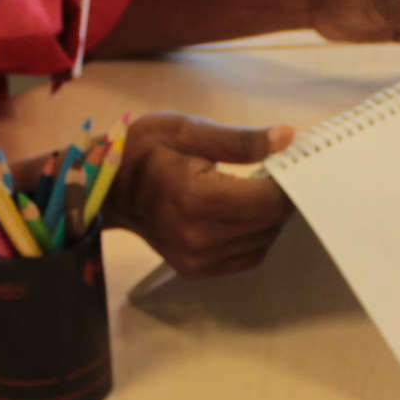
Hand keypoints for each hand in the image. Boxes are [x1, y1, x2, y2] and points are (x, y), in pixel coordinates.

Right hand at [113, 114, 297, 277]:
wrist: (106, 189)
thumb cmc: (143, 151)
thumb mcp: (188, 130)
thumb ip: (240, 139)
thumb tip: (287, 137)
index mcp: (196, 199)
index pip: (267, 200)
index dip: (289, 183)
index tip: (292, 164)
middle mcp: (197, 236)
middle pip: (269, 223)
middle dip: (282, 198)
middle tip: (278, 173)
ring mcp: (196, 258)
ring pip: (262, 242)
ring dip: (270, 218)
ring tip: (258, 190)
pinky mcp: (195, 269)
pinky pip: (246, 256)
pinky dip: (255, 235)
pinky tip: (244, 213)